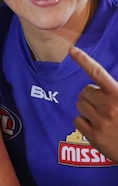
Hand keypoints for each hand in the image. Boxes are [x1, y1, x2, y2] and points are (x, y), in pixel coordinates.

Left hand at [70, 46, 117, 161]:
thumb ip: (115, 91)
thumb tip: (105, 85)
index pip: (98, 73)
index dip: (84, 60)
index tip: (72, 49)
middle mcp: (108, 106)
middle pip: (85, 91)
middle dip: (91, 95)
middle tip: (104, 104)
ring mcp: (100, 121)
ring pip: (80, 105)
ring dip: (88, 108)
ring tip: (102, 115)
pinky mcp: (93, 135)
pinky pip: (77, 120)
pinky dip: (84, 122)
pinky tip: (97, 126)